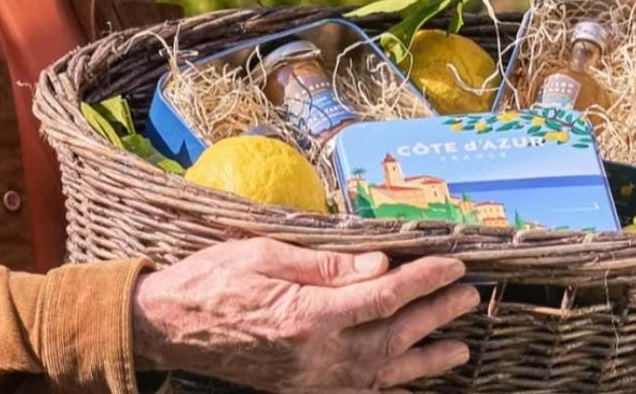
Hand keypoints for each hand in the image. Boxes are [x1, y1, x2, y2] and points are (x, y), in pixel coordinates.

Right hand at [131, 238, 477, 391]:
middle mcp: (316, 356)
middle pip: (393, 335)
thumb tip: (381, 264)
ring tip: (460, 348)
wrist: (167, 326)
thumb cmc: (215, 279)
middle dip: (436, 314)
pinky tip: (409, 385)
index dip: (424, 280)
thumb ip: (329, 265)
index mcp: (309, 317)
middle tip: (469, 295)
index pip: (384, 297)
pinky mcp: (300, 390)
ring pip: (382, 372)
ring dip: (425, 359)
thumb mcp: (269, 255)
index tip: (454, 263)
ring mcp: (310, 380)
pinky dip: (388, 390)